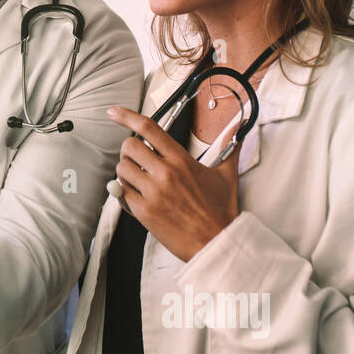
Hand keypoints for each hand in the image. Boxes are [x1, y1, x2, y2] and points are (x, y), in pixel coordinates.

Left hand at [107, 106, 240, 261]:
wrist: (217, 242)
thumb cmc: (221, 210)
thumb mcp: (226, 175)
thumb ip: (229, 147)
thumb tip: (240, 125)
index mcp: (181, 160)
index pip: (149, 129)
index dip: (127, 116)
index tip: (113, 112)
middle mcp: (165, 174)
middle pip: (129, 147)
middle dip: (129, 150)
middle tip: (137, 159)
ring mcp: (153, 193)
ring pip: (121, 169)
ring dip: (125, 172)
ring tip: (139, 179)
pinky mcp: (144, 212)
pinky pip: (121, 194)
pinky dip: (124, 192)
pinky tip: (136, 196)